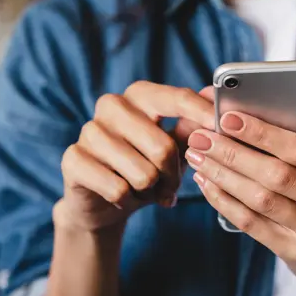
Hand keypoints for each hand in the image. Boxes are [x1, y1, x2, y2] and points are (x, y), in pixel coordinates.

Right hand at [57, 82, 213, 231]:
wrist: (103, 200)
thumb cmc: (145, 165)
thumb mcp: (173, 147)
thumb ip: (192, 126)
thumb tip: (215, 97)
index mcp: (140, 95)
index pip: (176, 98)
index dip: (202, 114)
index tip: (222, 128)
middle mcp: (112, 105)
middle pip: (163, 146)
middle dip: (173, 175)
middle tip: (171, 185)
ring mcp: (89, 130)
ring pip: (143, 173)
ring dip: (151, 191)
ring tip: (146, 189)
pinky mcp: (73, 158)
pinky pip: (118, 189)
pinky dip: (128, 200)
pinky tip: (123, 196)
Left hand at [185, 110, 295, 288]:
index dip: (263, 134)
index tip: (228, 118)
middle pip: (276, 175)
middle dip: (233, 153)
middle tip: (201, 137)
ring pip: (260, 200)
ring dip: (223, 175)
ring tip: (197, 156)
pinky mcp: (294, 253)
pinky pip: (252, 223)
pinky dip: (224, 201)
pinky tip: (207, 182)